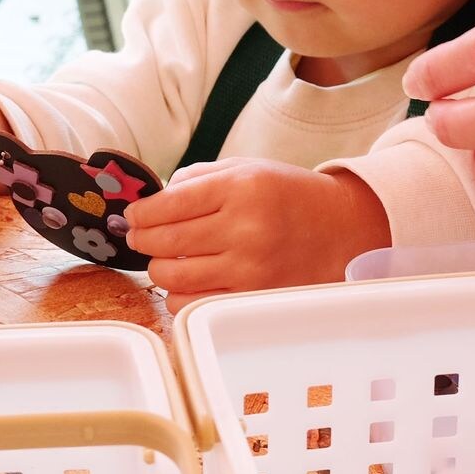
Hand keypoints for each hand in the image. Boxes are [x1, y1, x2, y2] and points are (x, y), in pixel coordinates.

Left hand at [124, 157, 390, 310]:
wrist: (342, 228)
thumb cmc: (288, 195)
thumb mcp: (247, 168)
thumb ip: (198, 179)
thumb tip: (150, 202)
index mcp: (240, 187)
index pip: (168, 204)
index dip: (139, 214)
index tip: (132, 217)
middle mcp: (245, 228)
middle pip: (163, 242)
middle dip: (141, 239)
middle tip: (140, 237)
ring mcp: (250, 268)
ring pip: (172, 277)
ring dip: (159, 268)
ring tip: (166, 259)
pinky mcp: (253, 298)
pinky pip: (192, 305)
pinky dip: (180, 295)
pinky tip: (189, 281)